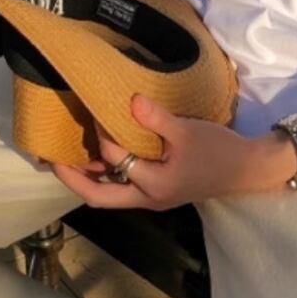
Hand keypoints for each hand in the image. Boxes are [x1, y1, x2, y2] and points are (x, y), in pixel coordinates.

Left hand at [52, 95, 296, 210]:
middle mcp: (147, 197)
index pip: (116, 160)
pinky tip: (103, 156)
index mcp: (153, 184)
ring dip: (89, 178)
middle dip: (73, 178)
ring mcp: (152, 197)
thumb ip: (156, 119)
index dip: (102, 134)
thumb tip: (130, 100)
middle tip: (51, 159)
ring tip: (69, 157)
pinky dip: (108, 173)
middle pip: (100, 196)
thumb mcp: (187, 131)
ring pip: (110, 194)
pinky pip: (124, 186)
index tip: (94, 110)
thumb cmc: (217, 150)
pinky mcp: (159, 189)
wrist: (245, 168)